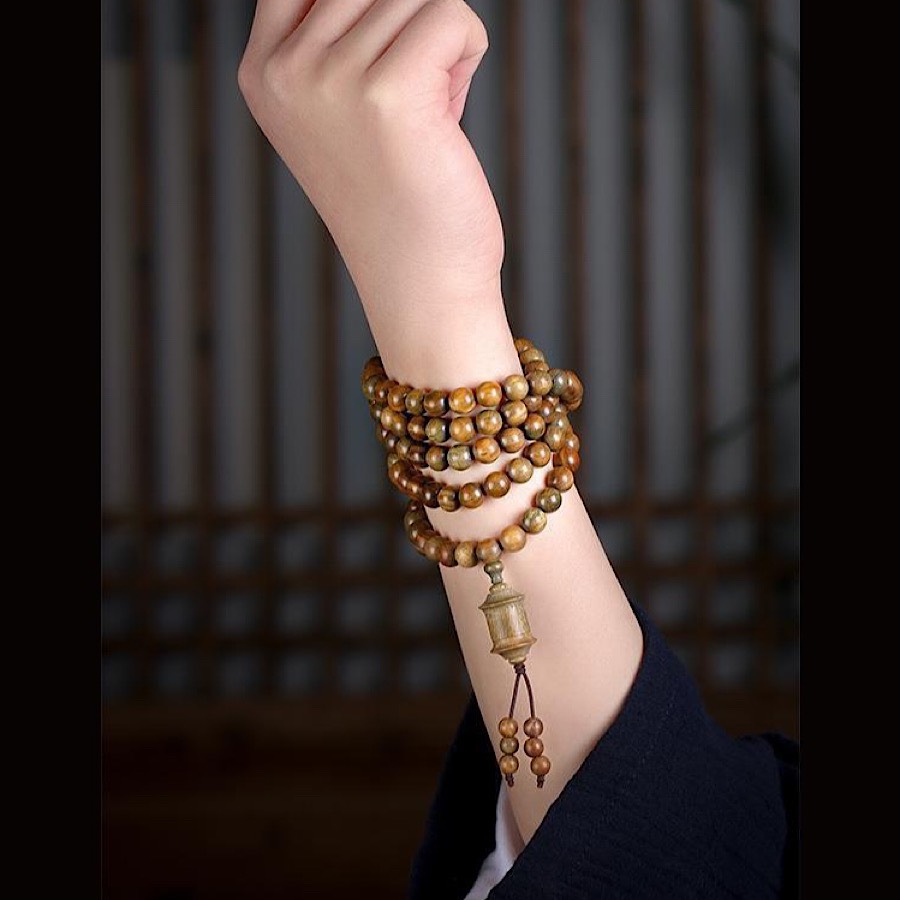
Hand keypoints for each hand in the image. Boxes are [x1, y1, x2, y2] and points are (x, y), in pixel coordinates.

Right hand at [238, 0, 503, 326]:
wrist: (419, 282)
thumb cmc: (397, 198)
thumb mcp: (342, 107)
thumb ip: (344, 35)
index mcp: (263, 72)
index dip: (365, 8)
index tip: (386, 58)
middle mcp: (286, 72)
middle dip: (408, 26)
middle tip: (413, 98)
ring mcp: (329, 81)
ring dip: (441, 46)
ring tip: (426, 117)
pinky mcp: (388, 94)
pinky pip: (451, 15)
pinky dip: (467, 52)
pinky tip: (449, 114)